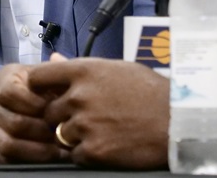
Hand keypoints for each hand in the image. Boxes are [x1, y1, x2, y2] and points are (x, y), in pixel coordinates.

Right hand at [0, 60, 70, 164]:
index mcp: (3, 79)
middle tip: (63, 136)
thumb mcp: (49, 76)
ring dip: (37, 151)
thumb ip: (57, 69)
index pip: (10, 93)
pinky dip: (25, 163)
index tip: (55, 109)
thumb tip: (58, 58)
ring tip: (58, 151)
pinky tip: (44, 160)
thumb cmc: (43, 90)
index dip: (35, 104)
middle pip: (13, 123)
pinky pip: (0, 160)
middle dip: (42, 133)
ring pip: (7, 145)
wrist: (24, 107)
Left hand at [28, 58, 168, 168]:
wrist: (177, 121)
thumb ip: (81, 67)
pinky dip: (87, 153)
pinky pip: (75, 155)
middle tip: (85, 117)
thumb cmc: (152, 92)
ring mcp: (85, 124)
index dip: (40, 88)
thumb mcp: (116, 68)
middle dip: (62, 116)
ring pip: (60, 134)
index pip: (39, 77)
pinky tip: (106, 144)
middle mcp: (79, 96)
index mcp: (84, 71)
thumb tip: (55, 60)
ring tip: (100, 131)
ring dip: (74, 135)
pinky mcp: (93, 150)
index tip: (46, 94)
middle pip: (48, 111)